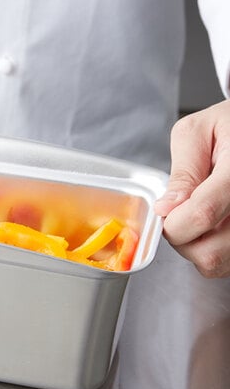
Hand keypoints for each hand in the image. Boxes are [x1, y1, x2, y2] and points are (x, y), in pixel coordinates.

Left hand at [155, 99, 229, 277]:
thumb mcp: (196, 132)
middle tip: (180, 215)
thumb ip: (183, 172)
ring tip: (199, 216)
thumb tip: (167, 209)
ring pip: (220, 264)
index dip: (172, 222)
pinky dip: (215, 249)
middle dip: (183, 239)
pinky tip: (214, 224)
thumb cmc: (228, 125)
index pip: (200, 215)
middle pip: (210, 253)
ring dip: (199, 247)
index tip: (164, 211)